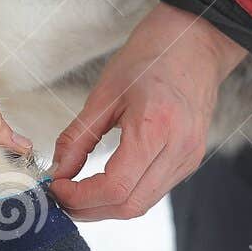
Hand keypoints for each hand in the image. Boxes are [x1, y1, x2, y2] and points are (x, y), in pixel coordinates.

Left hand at [51, 2, 246, 220]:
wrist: (196, 41)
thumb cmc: (151, 57)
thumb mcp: (104, 93)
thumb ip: (78, 138)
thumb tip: (58, 172)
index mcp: (156, 129)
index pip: (115, 188)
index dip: (80, 197)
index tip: (56, 187)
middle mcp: (178, 150)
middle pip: (129, 206)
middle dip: (90, 209)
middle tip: (61, 197)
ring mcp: (189, 158)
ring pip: (142, 203)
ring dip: (107, 206)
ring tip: (79, 192)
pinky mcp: (191, 159)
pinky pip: (154, 190)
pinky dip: (126, 194)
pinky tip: (105, 182)